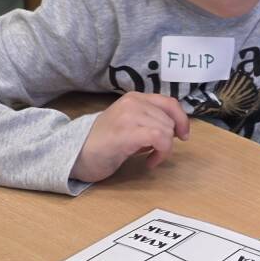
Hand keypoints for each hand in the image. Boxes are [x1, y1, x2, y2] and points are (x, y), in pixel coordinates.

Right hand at [71, 93, 190, 183]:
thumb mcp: (130, 125)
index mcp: (134, 98)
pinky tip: (149, 162)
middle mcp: (133, 102)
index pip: (170, 103)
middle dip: (169, 140)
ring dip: (164, 150)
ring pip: (166, 130)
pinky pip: (159, 138)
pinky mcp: (126, 133)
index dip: (182, 119)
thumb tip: (177, 128)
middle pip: (169, 120)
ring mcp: (128, 116)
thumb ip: (150, 120)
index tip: (183, 136)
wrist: (76, 155)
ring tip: (149, 158)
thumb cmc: (104, 144)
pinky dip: (161, 153)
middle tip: (155, 153)